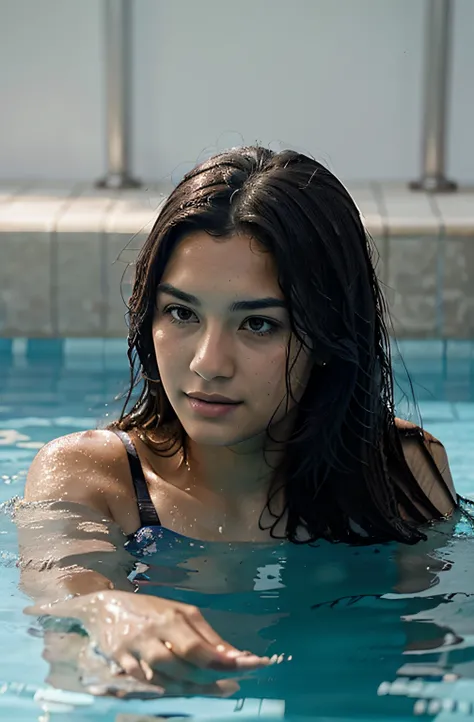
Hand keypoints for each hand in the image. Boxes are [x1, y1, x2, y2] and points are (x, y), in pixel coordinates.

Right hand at [28, 591, 269, 695]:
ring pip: (168, 677)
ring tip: (213, 688)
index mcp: (174, 616)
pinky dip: (166, 687)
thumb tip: (234, 656)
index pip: (203, 645)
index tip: (254, 665)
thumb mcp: (180, 613)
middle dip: (211, 677)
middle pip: (187, 662)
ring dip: (192, 687)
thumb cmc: (151, 611)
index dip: (227, 660)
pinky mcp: (121, 661)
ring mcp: (137, 647)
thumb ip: (206, 636)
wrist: (105, 606)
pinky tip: (180, 687)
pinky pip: (147, 683)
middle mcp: (156, 630)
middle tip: (232, 686)